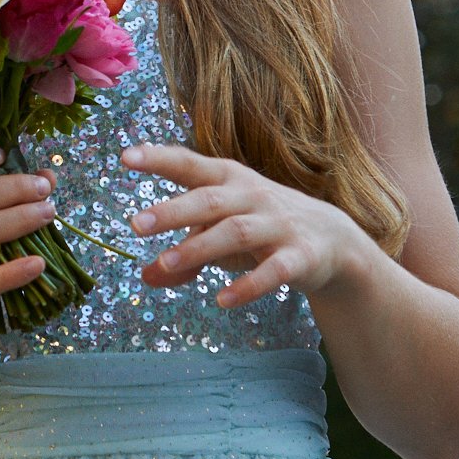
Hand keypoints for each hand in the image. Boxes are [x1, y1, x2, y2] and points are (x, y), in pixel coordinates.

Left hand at [121, 142, 371, 310]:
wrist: (332, 240)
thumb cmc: (261, 229)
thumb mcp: (220, 235)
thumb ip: (185, 255)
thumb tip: (145, 277)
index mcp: (228, 180)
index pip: (190, 164)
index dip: (159, 158)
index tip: (126, 158)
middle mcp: (252, 196)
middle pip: (209, 200)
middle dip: (172, 211)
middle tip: (136, 224)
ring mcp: (278, 225)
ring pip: (236, 232)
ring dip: (200, 247)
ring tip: (165, 263)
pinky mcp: (300, 256)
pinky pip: (274, 271)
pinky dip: (248, 285)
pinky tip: (222, 300)